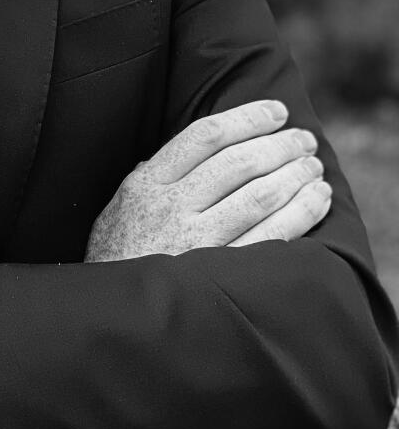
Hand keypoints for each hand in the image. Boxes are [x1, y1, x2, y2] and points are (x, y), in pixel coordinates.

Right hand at [85, 100, 330, 262]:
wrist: (112, 316)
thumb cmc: (116, 259)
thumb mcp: (117, 209)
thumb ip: (149, 177)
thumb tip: (188, 150)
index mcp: (146, 184)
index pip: (205, 136)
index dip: (248, 118)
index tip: (276, 112)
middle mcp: (172, 208)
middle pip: (239, 162)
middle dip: (280, 145)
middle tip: (304, 140)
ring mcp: (198, 242)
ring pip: (261, 195)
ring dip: (295, 175)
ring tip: (313, 166)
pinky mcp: (222, 274)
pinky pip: (274, 236)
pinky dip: (302, 212)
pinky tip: (317, 199)